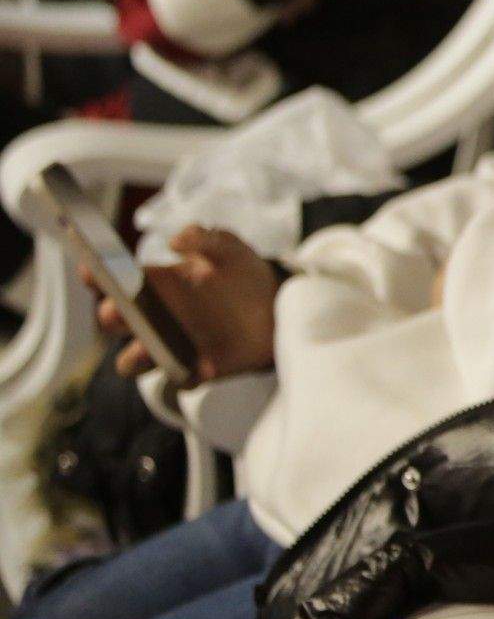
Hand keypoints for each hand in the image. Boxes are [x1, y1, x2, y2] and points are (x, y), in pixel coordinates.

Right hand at [91, 225, 278, 381]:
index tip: (91, 269)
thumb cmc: (242, 274)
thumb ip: (205, 238)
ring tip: (153, 347)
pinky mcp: (196, 370)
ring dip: (137, 355)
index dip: (96, 275)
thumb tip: (177, 241)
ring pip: (132, 361)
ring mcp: (171, 345)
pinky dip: (188, 376)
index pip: (113, 281)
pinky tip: (205, 366)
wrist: (277, 307)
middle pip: (112, 322)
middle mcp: (154, 317)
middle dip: (111, 315)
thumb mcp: (228, 248)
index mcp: (155, 284)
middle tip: (123, 308)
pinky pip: (180, 380)